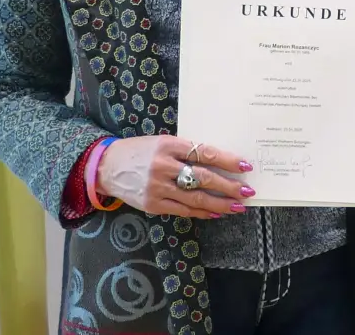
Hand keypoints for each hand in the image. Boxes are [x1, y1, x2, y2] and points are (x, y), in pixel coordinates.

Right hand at [96, 136, 252, 218]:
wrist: (107, 166)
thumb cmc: (141, 151)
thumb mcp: (163, 142)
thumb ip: (186, 151)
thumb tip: (219, 162)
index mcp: (168, 145)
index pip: (205, 153)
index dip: (227, 160)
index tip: (245, 166)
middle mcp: (163, 167)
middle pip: (203, 178)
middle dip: (229, 186)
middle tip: (247, 191)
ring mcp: (157, 188)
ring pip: (195, 198)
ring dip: (220, 203)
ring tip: (238, 206)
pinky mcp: (152, 204)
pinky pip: (183, 210)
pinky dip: (202, 212)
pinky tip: (216, 212)